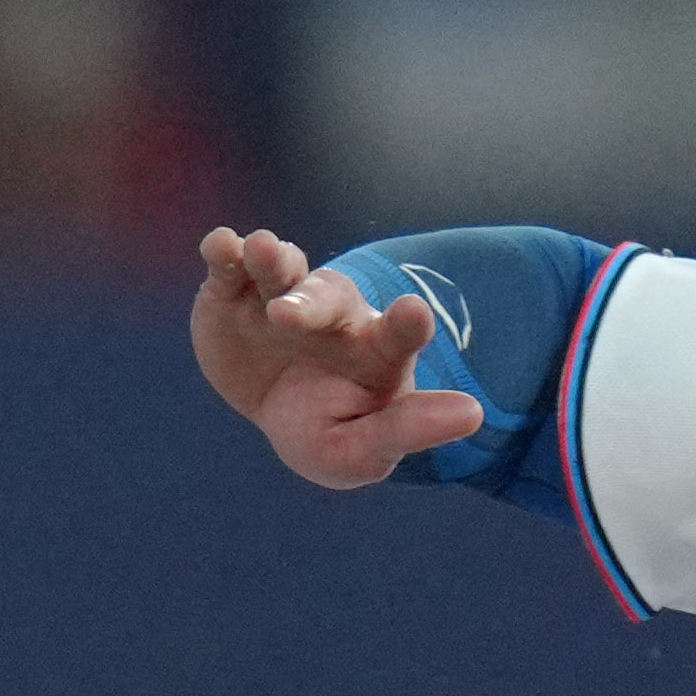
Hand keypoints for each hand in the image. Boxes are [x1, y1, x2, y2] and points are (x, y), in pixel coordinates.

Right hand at [191, 225, 482, 489]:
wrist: (272, 409)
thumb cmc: (331, 431)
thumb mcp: (361, 450)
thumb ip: (406, 430)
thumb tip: (473, 414)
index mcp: (374, 352)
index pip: (396, 336)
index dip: (405, 324)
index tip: (413, 313)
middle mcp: (331, 318)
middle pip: (328, 298)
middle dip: (308, 302)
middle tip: (285, 316)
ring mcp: (280, 300)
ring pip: (282, 270)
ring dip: (272, 259)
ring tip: (260, 250)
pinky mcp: (233, 295)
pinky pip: (231, 267)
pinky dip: (226, 253)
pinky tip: (221, 245)